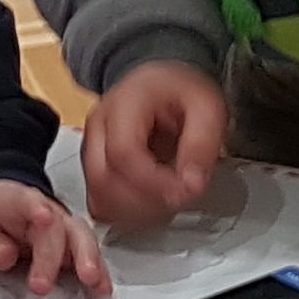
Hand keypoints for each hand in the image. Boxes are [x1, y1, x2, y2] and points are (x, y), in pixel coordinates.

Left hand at [0, 178, 112, 298]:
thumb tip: (5, 256)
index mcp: (19, 201)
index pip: (29, 203)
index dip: (37, 210)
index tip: (44, 217)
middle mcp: (48, 212)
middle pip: (60, 227)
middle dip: (56, 256)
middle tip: (44, 283)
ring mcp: (64, 227)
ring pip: (82, 239)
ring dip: (88, 261)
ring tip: (91, 282)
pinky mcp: (73, 245)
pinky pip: (88, 255)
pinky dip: (97, 271)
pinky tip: (102, 287)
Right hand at [81, 62, 227, 230]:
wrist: (163, 85)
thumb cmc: (181, 91)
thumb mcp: (207, 107)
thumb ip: (201, 144)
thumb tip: (192, 185)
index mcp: (124, 103)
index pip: (123, 153)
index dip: (154, 182)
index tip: (185, 191)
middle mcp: (99, 126)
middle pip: (103, 179)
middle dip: (146, 201)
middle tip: (180, 198)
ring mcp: (91, 148)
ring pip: (98, 196)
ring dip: (136, 211)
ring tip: (169, 200)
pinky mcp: (94, 168)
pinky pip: (99, 202)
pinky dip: (125, 213)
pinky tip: (151, 205)